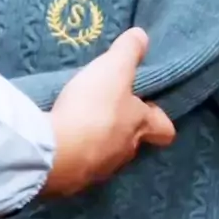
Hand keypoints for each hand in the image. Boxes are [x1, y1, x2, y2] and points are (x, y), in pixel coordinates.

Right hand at [42, 28, 175, 196]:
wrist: (55, 153)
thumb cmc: (92, 109)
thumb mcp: (113, 69)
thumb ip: (128, 52)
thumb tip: (142, 36)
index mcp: (140, 127)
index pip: (164, 129)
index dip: (160, 119)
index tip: (149, 108)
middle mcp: (124, 153)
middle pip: (132, 142)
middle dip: (122, 129)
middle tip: (106, 112)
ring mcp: (99, 170)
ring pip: (104, 156)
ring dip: (94, 143)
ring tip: (76, 126)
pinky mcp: (72, 181)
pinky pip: (77, 167)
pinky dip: (71, 155)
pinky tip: (58, 144)